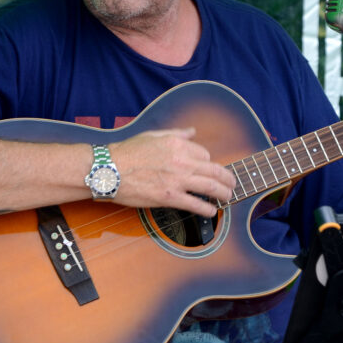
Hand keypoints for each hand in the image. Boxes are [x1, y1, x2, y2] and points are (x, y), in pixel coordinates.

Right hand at [108, 128, 235, 216]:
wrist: (109, 169)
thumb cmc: (127, 152)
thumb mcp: (153, 135)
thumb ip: (176, 133)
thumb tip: (192, 131)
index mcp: (178, 144)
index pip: (204, 154)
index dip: (208, 162)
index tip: (207, 169)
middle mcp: (181, 160)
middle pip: (215, 170)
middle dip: (228, 178)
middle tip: (233, 184)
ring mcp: (177, 179)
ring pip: (210, 186)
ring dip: (224, 193)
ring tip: (228, 196)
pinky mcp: (169, 197)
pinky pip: (195, 204)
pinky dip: (208, 208)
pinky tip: (212, 211)